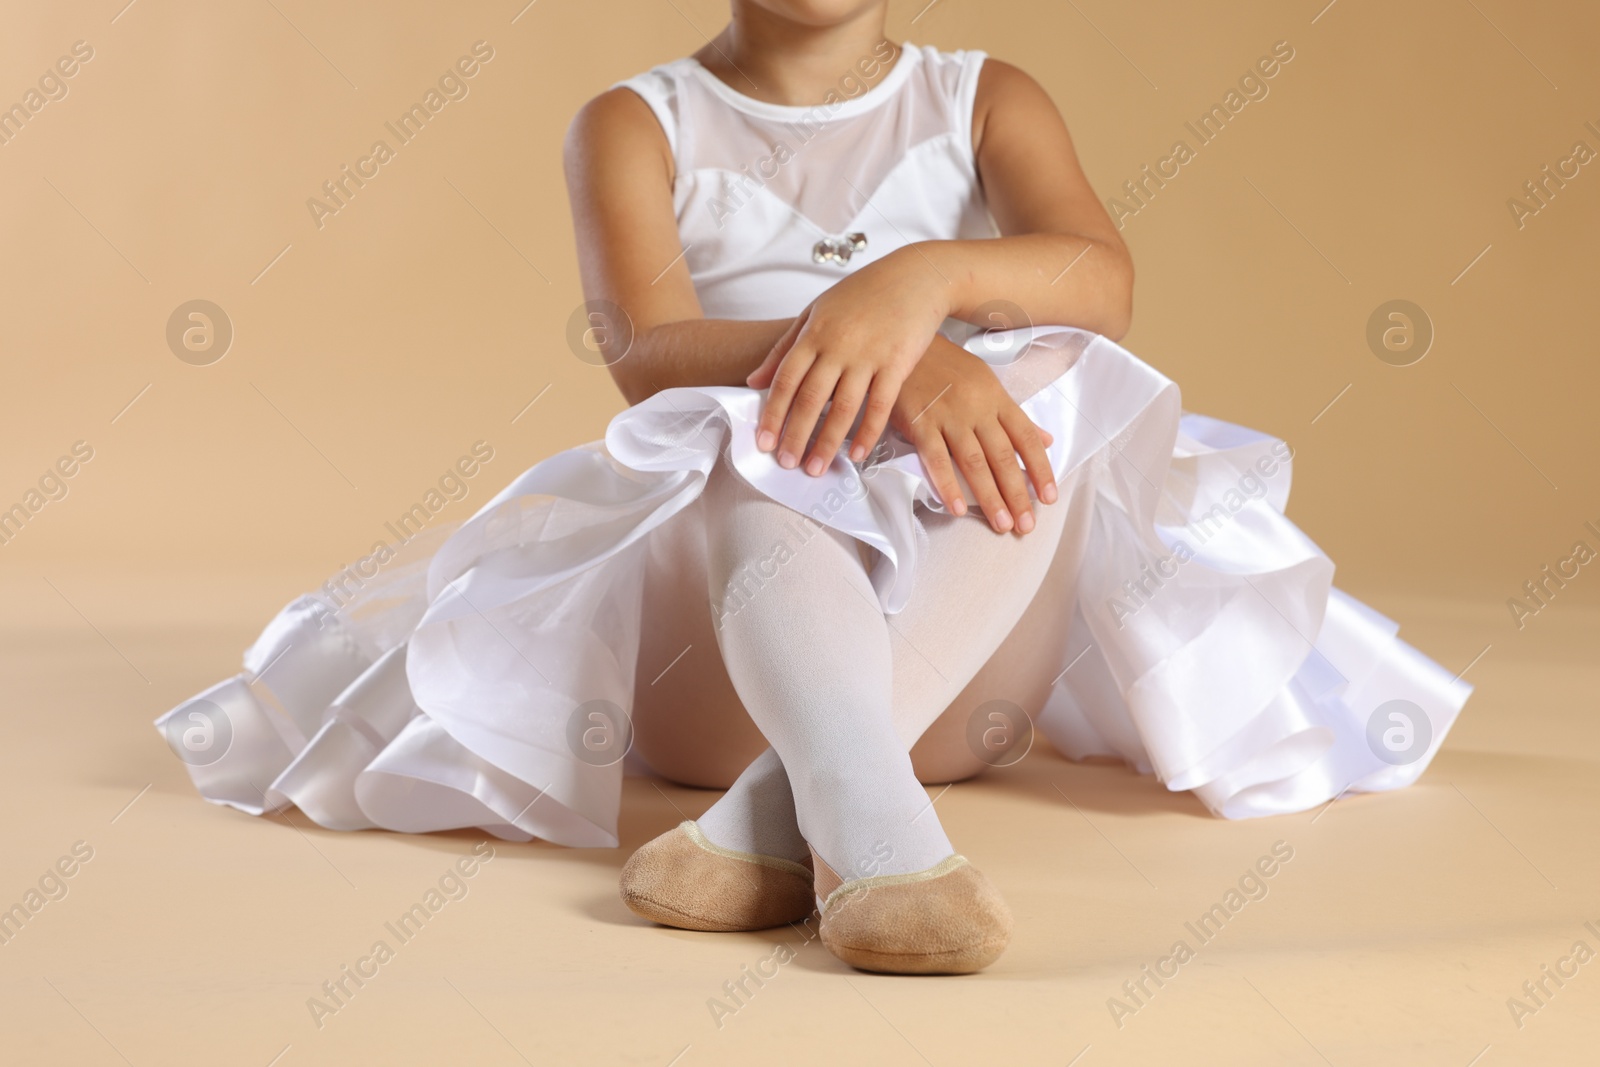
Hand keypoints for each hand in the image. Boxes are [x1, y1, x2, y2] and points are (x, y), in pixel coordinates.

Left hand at [746, 248, 949, 474]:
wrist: (915, 277)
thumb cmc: (862, 294)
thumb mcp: (816, 312)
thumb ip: (784, 347)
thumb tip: (754, 380)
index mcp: (814, 333)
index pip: (786, 380)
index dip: (772, 414)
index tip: (763, 442)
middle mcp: (838, 346)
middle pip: (810, 398)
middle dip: (795, 435)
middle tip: (786, 463)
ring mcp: (868, 356)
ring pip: (843, 407)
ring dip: (827, 442)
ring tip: (816, 468)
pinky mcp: (897, 364)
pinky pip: (880, 405)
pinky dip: (867, 432)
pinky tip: (856, 454)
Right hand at [889, 335, 1057, 533]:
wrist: (906, 345)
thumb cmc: (945, 365)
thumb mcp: (985, 381)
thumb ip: (1013, 415)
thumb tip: (1046, 439)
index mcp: (996, 398)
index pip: (1026, 438)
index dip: (1040, 470)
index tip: (1049, 497)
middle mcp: (977, 408)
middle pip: (1002, 456)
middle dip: (1017, 493)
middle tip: (1026, 525)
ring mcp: (948, 416)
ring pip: (974, 462)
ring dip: (989, 497)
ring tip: (1002, 524)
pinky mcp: (920, 423)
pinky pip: (936, 459)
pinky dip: (948, 485)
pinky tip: (959, 509)